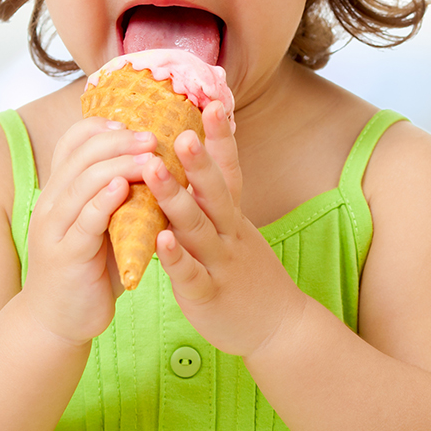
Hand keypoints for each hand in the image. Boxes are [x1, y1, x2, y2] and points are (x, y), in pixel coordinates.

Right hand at [21, 117, 158, 347]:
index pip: (73, 141)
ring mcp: (55, 228)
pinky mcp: (65, 255)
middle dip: (120, 140)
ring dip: (120, 164)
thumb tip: (159, 164)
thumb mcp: (101, 224)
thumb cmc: (88, 269)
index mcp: (61, 189)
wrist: (58, 322)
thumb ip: (120, 196)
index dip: (103, 126)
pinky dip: (104, 200)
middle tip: (154, 135)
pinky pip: (85, 220)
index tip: (136, 122)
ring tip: (151, 156)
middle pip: (82, 154)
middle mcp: (52, 201)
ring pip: (84, 182)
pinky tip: (125, 188)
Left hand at [141, 100, 305, 356]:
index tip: (213, 102)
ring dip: (174, 197)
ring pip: (197, 227)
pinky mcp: (209, 294)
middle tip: (179, 130)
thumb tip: (193, 158)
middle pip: (214, 191)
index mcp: (233, 215)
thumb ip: (213, 198)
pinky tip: (159, 241)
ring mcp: (221, 263)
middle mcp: (230, 233)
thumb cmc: (247, 273)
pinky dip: (176, 257)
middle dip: (197, 160)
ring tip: (153, 170)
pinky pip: (191, 274)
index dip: (221, 138)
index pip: (229, 169)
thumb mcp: (235, 229)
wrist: (278, 328)